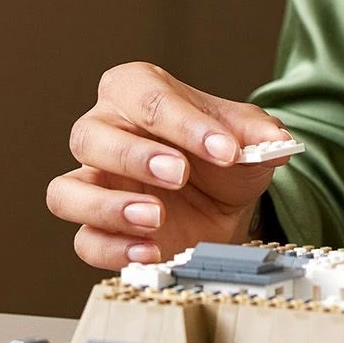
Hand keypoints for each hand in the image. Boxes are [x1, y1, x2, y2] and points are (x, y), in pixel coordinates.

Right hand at [46, 62, 298, 268]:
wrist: (225, 204)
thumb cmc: (222, 156)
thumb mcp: (248, 136)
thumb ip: (260, 134)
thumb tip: (276, 142)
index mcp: (138, 92)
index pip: (147, 96)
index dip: (185, 123)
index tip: (225, 148)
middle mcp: (104, 131)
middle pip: (90, 136)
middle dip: (135, 156)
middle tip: (179, 174)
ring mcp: (93, 182)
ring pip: (67, 191)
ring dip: (108, 206)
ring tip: (156, 217)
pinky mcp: (95, 227)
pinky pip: (83, 240)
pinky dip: (113, 249)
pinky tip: (151, 251)